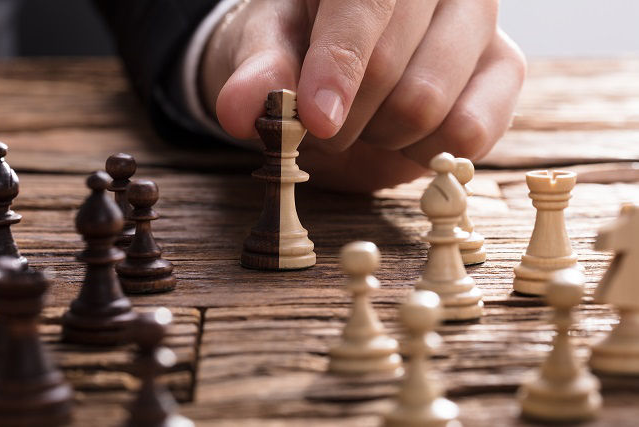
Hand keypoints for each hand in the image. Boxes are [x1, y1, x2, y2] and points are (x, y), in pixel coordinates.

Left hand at [201, 0, 525, 191]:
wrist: (336, 67)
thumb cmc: (299, 46)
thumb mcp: (267, 50)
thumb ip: (258, 74)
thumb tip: (237, 111)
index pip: (366, 5)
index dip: (339, 65)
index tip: (315, 120)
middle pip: (392, 71)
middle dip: (344, 117)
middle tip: (322, 123)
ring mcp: (478, 20)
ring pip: (428, 107)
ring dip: (380, 135)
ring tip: (366, 120)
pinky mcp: (505, 70)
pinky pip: (469, 134)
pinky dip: (424, 152)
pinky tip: (404, 134)